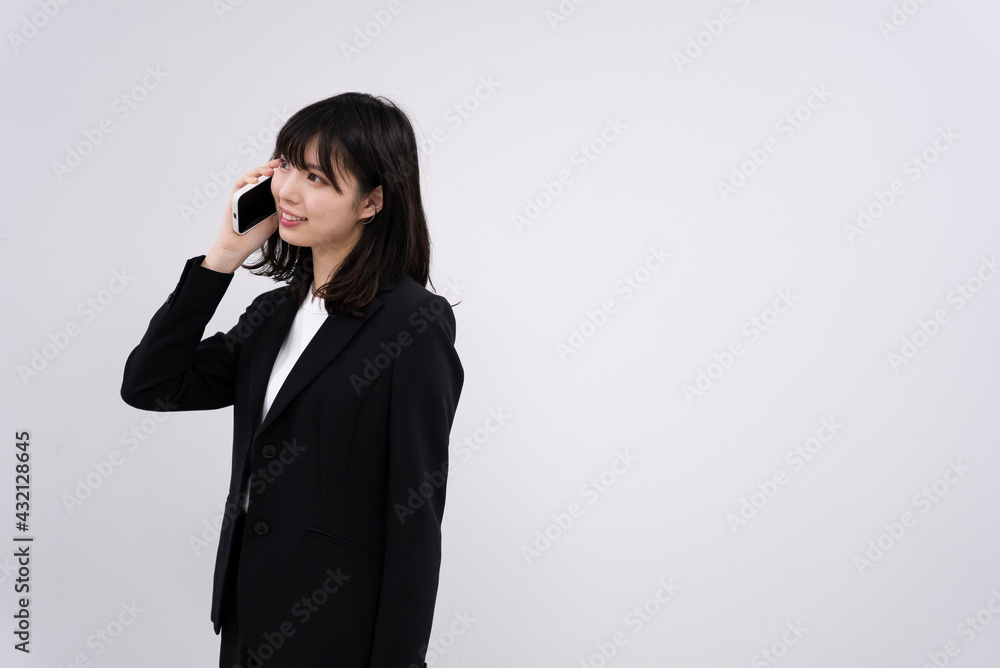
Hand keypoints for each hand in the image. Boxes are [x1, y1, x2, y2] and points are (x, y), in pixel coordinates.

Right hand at [203, 158, 280, 272]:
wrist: (240, 246)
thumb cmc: (255, 235)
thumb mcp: (274, 220)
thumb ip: (280, 208)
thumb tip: (292, 199)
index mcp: (262, 198)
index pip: (270, 180)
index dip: (279, 172)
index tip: (289, 167)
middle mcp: (251, 194)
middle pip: (260, 174)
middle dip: (270, 166)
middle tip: (280, 162)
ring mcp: (242, 194)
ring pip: (250, 176)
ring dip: (260, 170)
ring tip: (270, 170)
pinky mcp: (233, 197)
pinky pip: (239, 184)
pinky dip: (247, 179)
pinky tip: (256, 180)